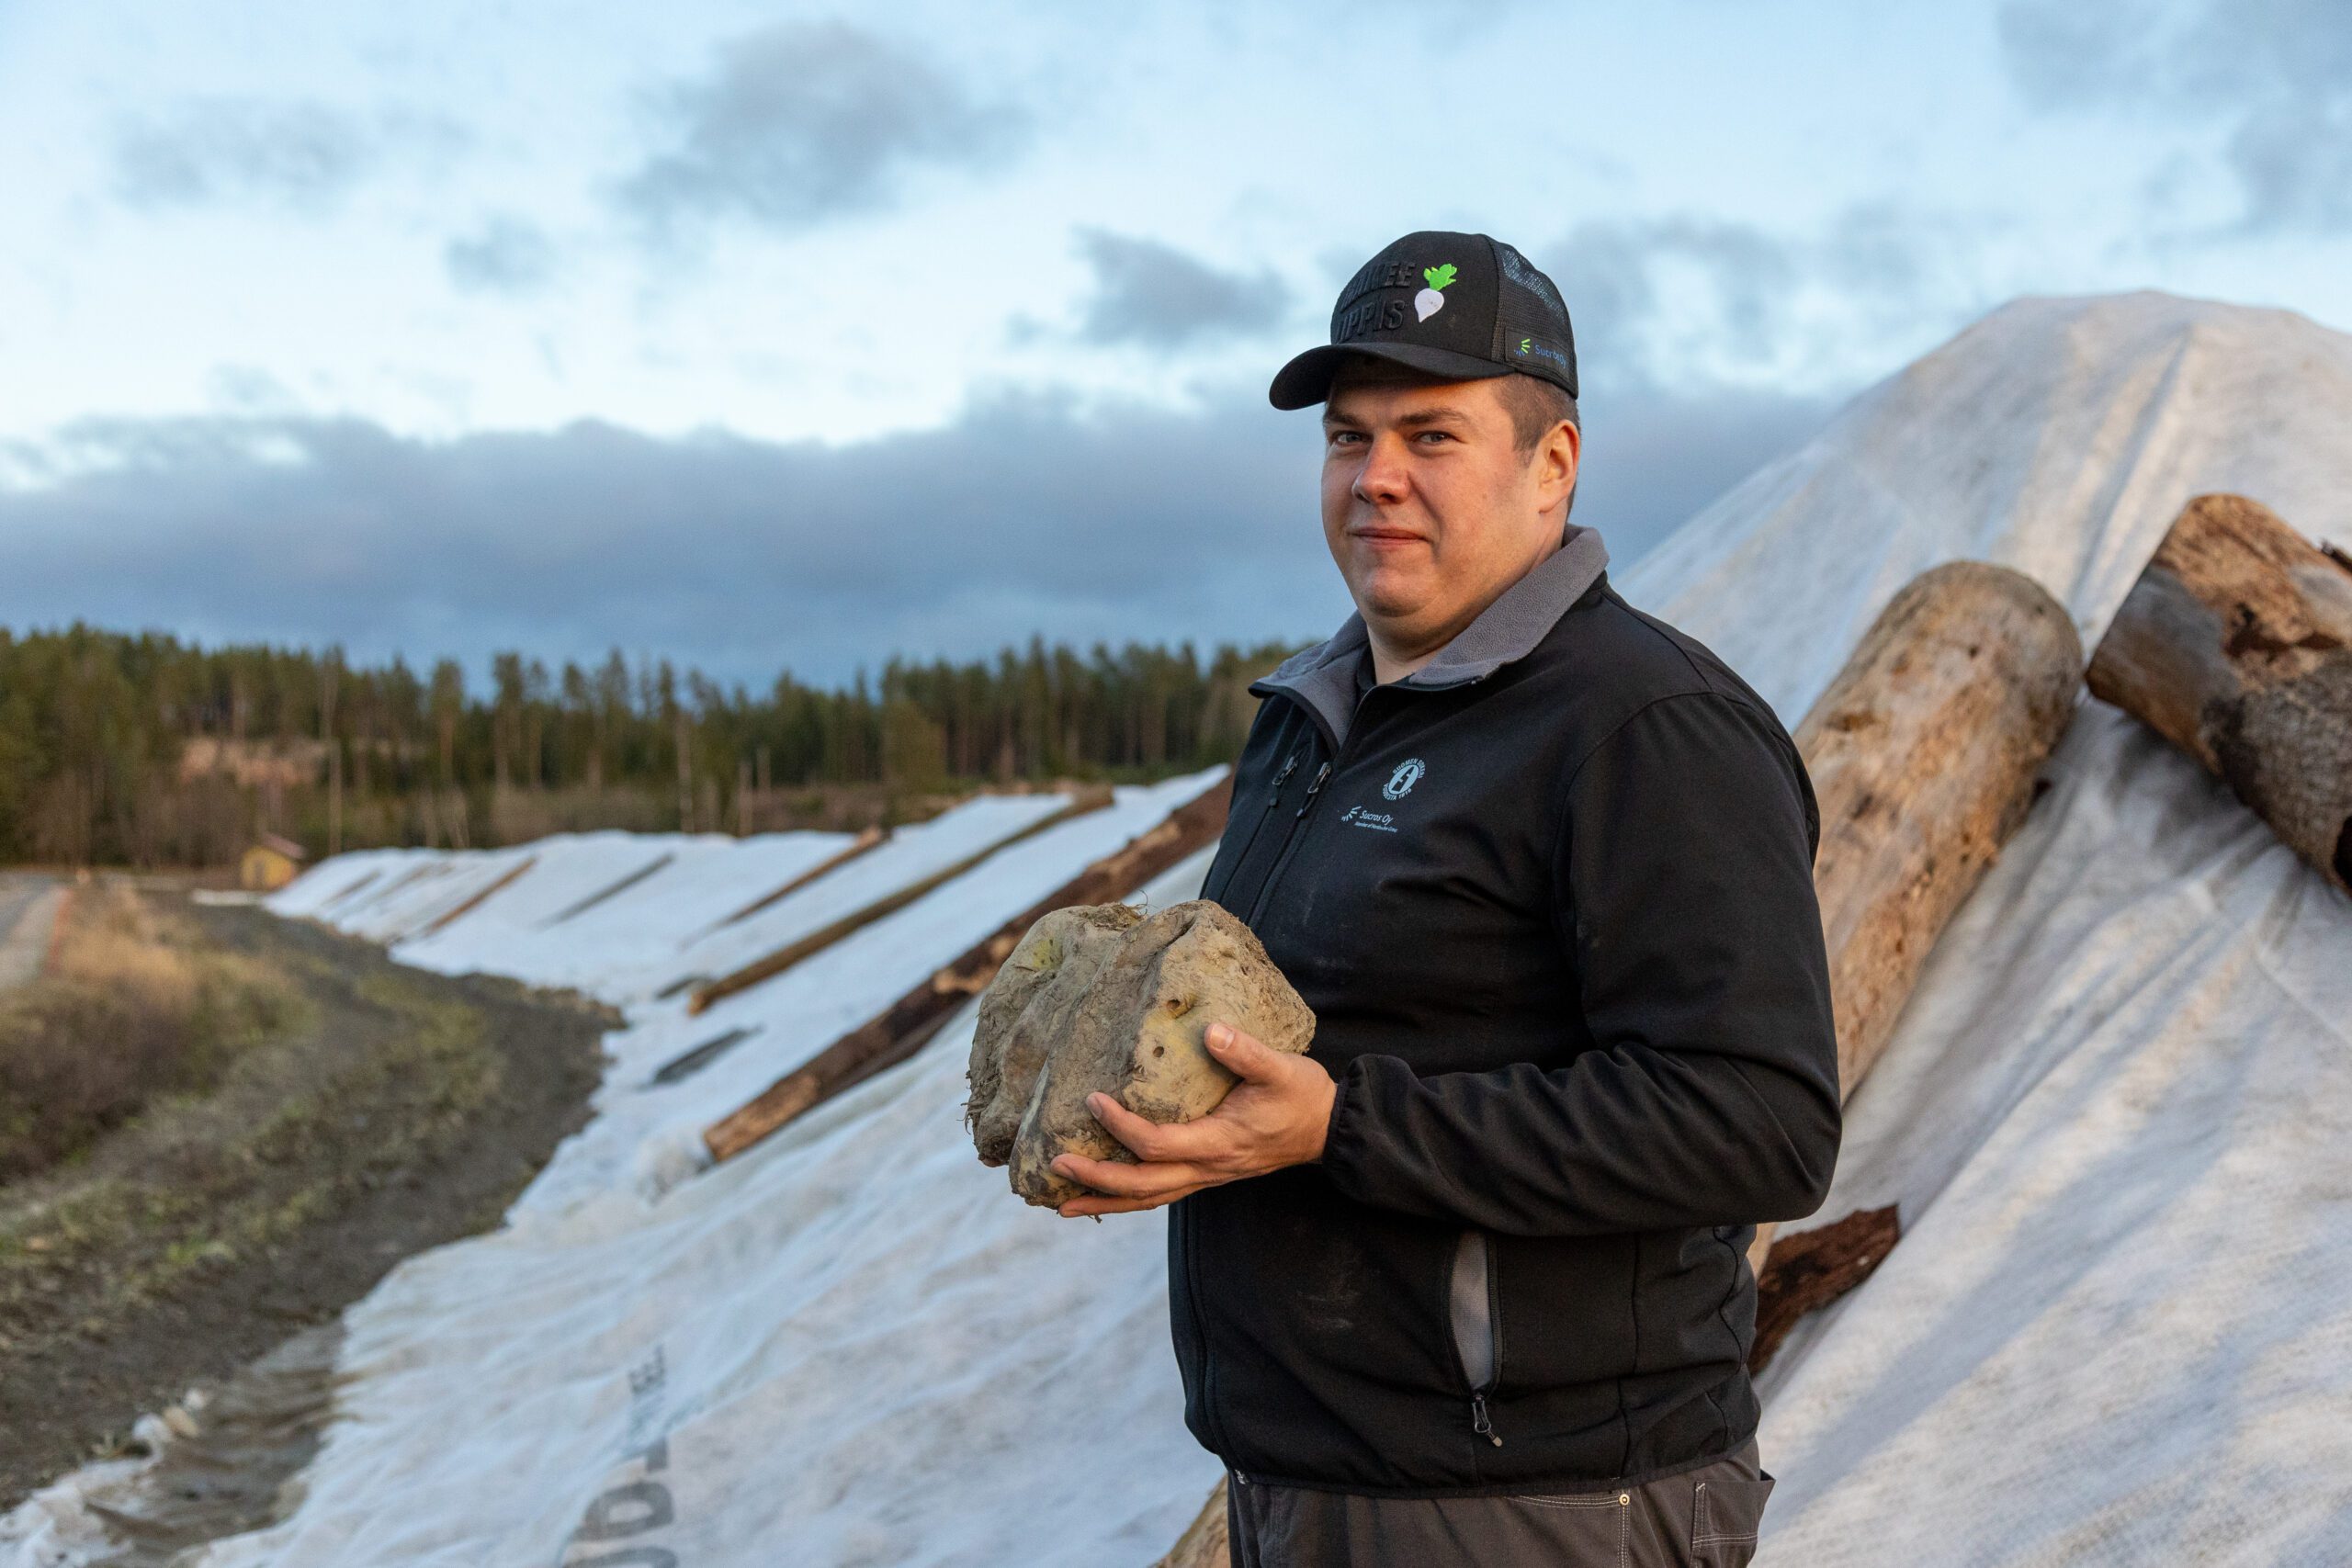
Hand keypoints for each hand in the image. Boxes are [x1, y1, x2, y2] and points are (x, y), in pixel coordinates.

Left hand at [1053, 1022, 1337, 1217]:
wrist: (1327, 1128)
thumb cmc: (1302, 1095)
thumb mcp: (1280, 1068)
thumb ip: (1246, 1052)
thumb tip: (1211, 1031)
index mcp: (1218, 1142)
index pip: (1157, 1145)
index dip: (1121, 1128)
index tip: (1093, 1100)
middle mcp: (1207, 1167)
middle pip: (1142, 1186)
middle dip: (1097, 1180)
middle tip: (1056, 1164)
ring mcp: (1207, 1176)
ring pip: (1149, 1198)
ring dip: (1106, 1202)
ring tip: (1063, 1205)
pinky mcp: (1208, 1174)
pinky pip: (1162, 1193)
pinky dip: (1130, 1198)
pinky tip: (1107, 1196)